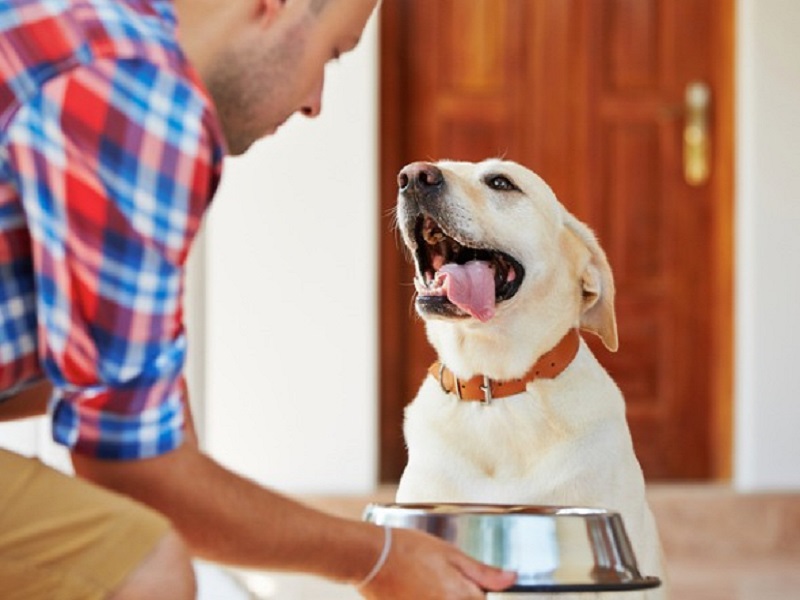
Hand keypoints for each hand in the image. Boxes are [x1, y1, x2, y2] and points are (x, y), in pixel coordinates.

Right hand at [357, 528, 515, 598]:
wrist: (370, 558)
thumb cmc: (409, 549)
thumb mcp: (450, 553)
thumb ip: (483, 572)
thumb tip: (513, 579)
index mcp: (461, 596)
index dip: (483, 593)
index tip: (474, 584)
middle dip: (465, 593)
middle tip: (444, 577)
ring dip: (449, 595)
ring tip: (430, 580)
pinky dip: (430, 595)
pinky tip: (421, 586)